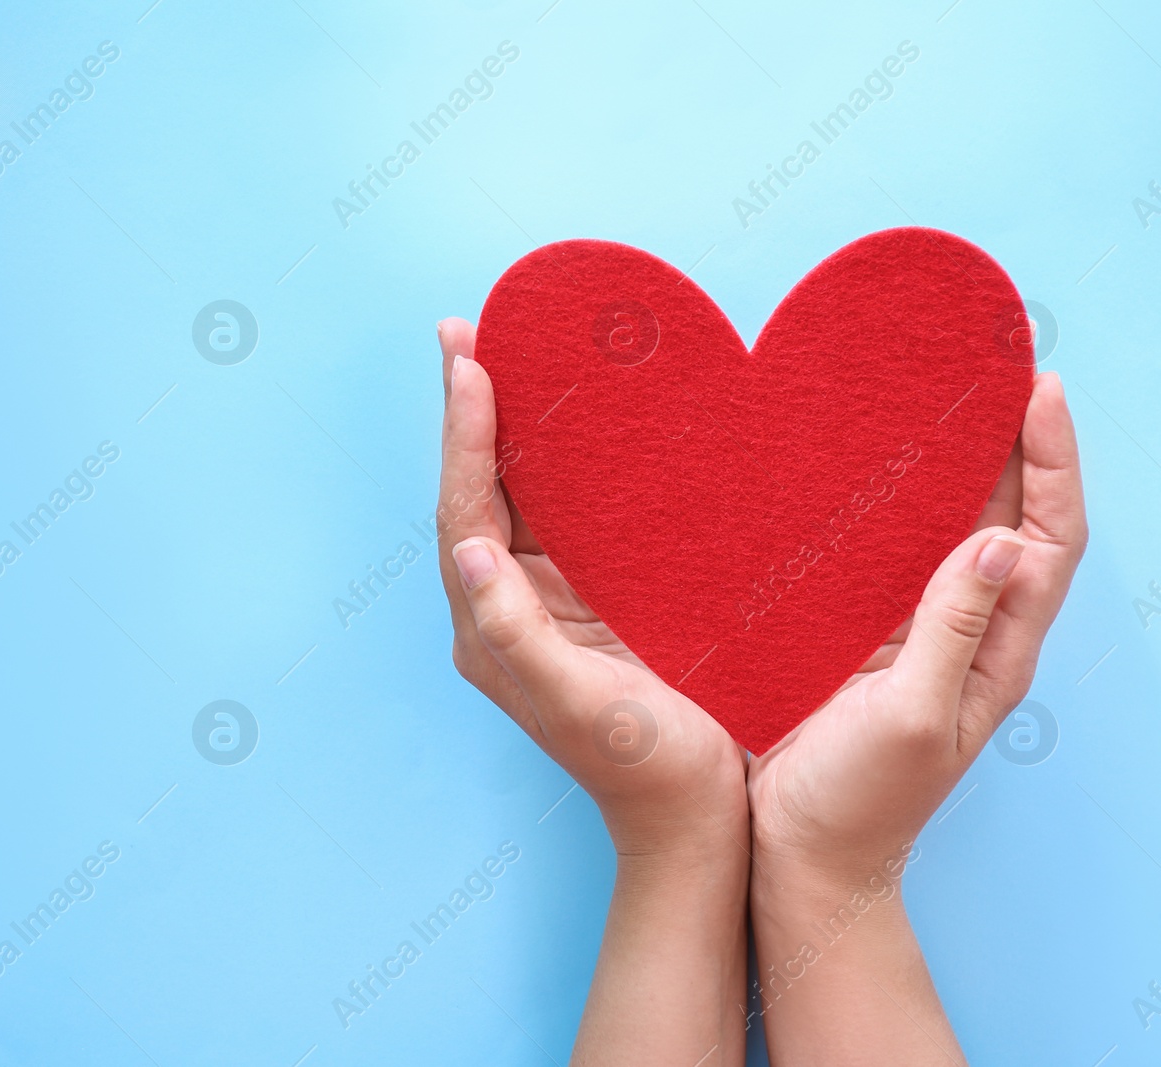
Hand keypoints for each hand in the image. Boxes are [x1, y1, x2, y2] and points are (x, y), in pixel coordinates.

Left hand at [435, 318, 749, 1064]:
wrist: (697, 820)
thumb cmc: (643, 768)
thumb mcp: (576, 705)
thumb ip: (514, 635)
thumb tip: (468, 551)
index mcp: (490, 630)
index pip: (463, 511)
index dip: (465, 435)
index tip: (468, 361)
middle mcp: (506, 608)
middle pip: (478, 490)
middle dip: (471, 410)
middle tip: (468, 329)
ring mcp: (546, 603)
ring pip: (519, 495)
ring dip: (510, 424)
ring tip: (509, 349)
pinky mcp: (589, 601)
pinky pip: (565, 515)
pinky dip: (562, 461)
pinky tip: (580, 420)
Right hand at [744, 370, 1087, 1064]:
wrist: (800, 851)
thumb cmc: (861, 802)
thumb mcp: (915, 718)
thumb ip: (955, 630)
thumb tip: (1003, 540)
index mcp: (997, 650)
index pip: (1050, 538)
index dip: (1052, 462)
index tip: (1038, 390)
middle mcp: (965, 628)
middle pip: (1010, 516)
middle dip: (1011, 440)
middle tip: (988, 368)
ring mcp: (912, 628)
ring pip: (947, 527)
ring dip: (950, 462)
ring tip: (932, 395)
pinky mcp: (858, 630)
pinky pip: (885, 552)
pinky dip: (884, 502)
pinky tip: (858, 466)